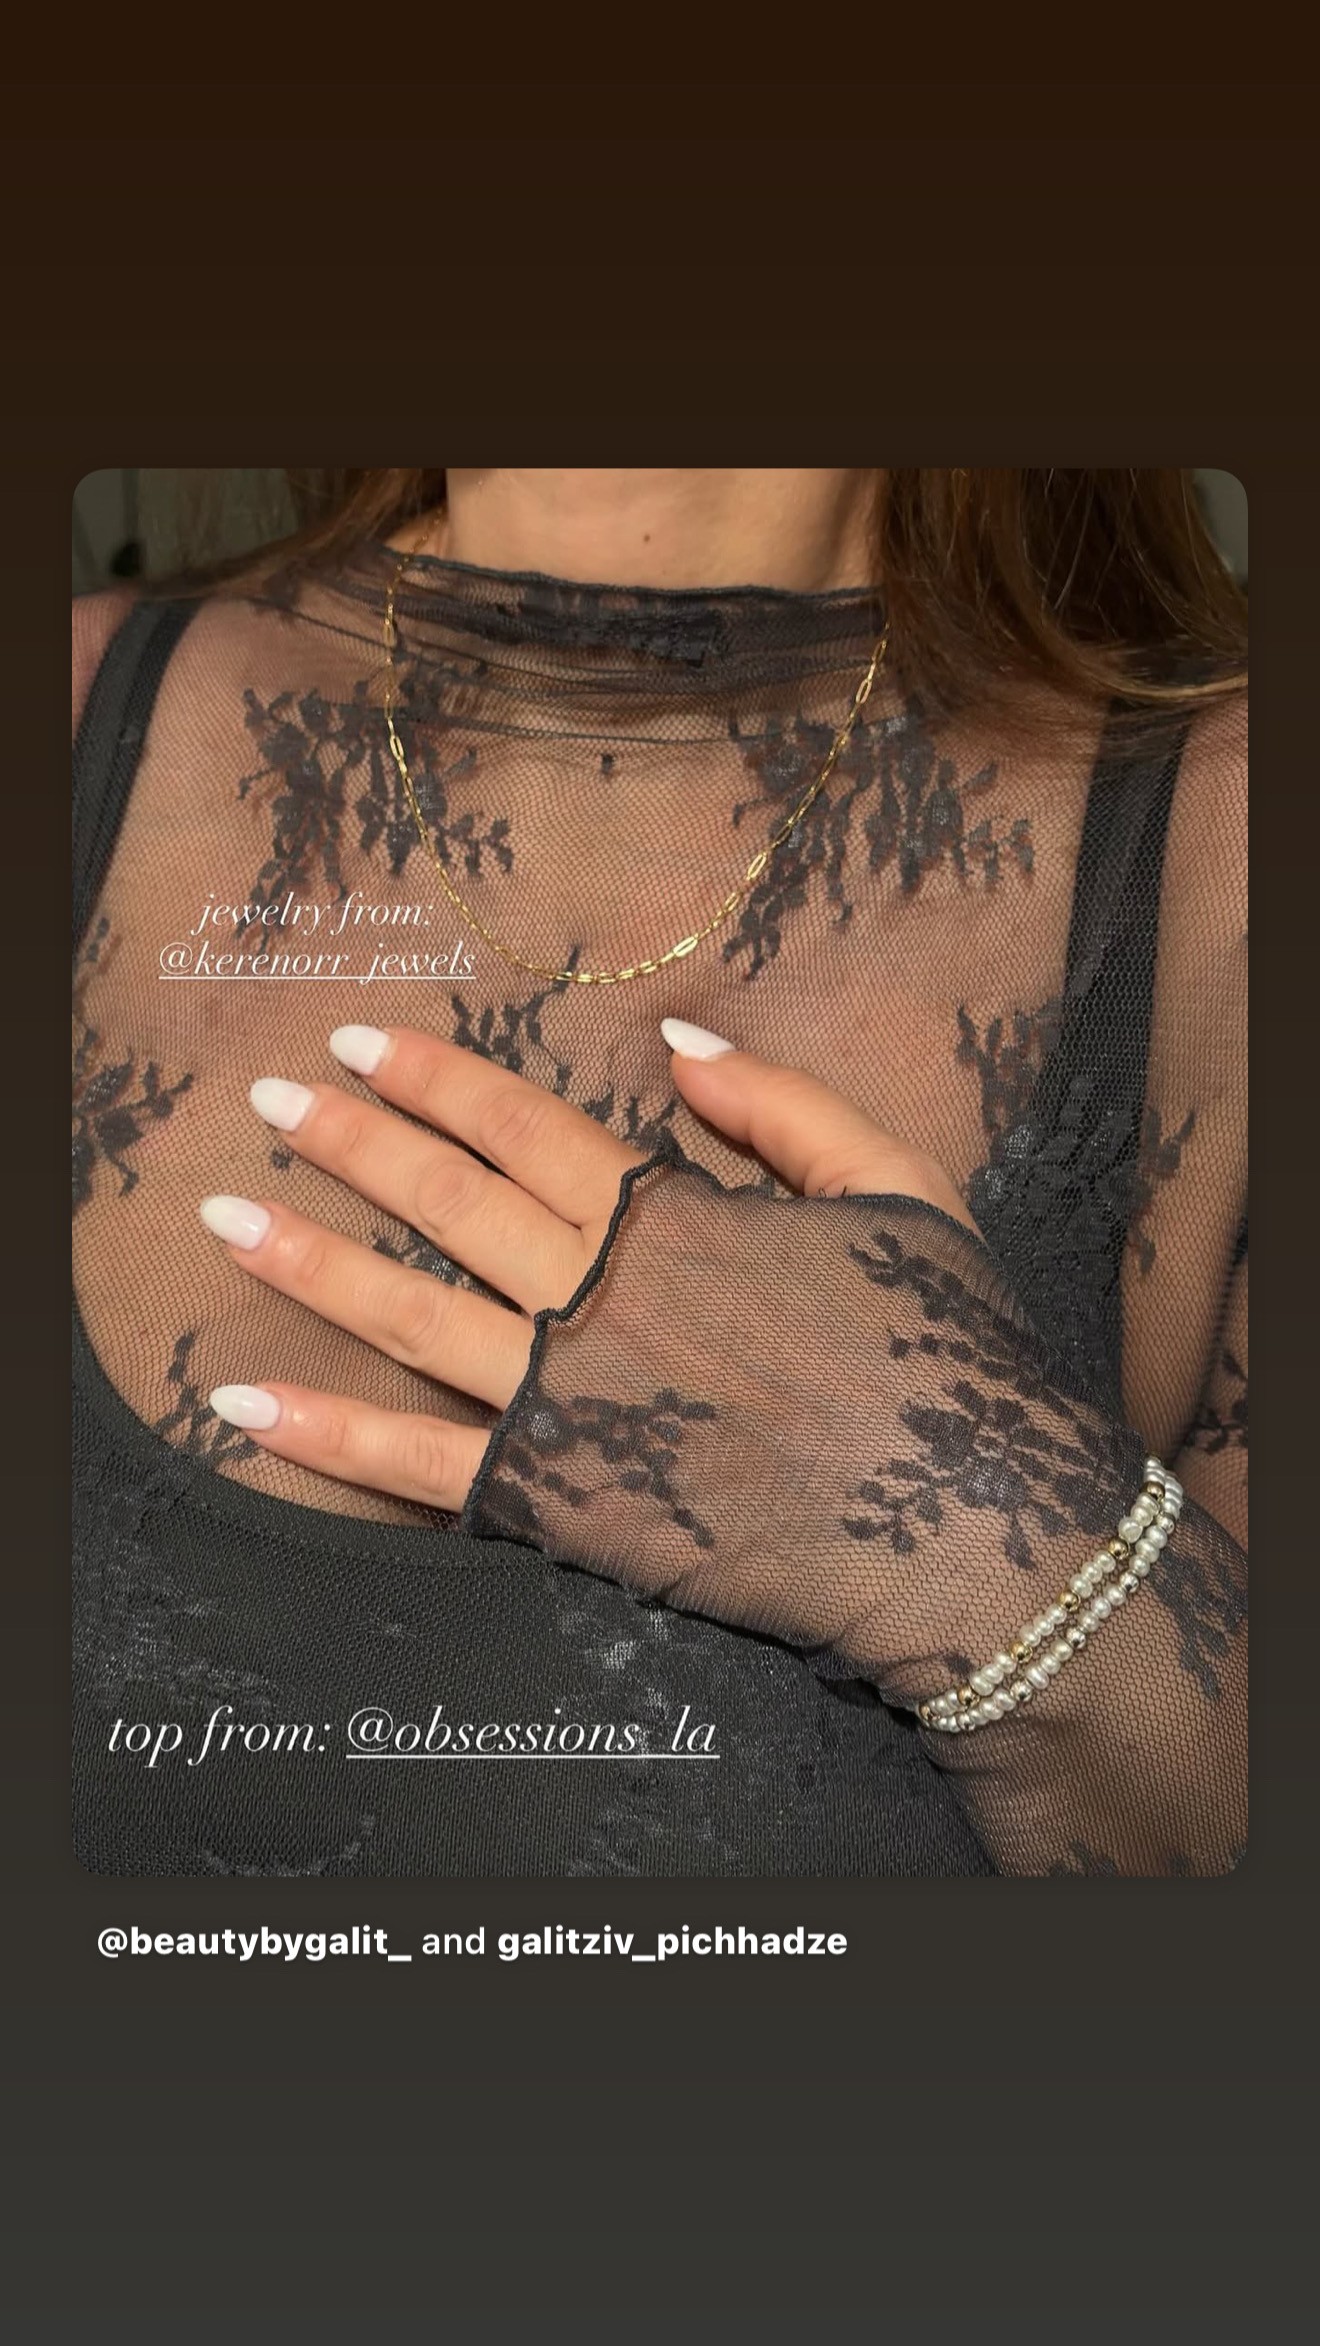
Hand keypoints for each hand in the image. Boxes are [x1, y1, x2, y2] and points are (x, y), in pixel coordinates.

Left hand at [202, 1016, 976, 1509]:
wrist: (971, 1528)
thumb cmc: (945, 1353)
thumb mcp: (898, 1187)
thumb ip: (784, 1106)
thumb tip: (676, 1043)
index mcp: (678, 1215)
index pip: (523, 1124)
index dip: (433, 1078)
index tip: (359, 1043)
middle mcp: (606, 1297)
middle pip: (449, 1203)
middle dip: (349, 1144)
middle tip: (268, 1102)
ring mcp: (574, 1403)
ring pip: (412, 1316)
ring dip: (310, 1262)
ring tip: (220, 1216)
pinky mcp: (563, 1502)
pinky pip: (421, 1465)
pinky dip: (329, 1431)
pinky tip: (244, 1401)